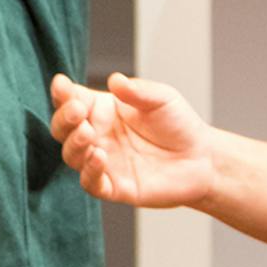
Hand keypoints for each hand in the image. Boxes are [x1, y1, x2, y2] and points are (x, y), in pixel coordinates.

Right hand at [49, 70, 216, 208]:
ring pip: (72, 155)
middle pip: (63, 129)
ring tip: (88, 134)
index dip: (62, 93)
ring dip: (74, 144)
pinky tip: (99, 157)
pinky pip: (91, 183)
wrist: (204, 159)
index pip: (72, 100)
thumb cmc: (180, 125)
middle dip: (63, 119)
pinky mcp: (114, 187)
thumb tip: (114, 79)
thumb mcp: (162, 98)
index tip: (62, 85)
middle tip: (77, 112)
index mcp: (103, 110)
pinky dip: (89, 171)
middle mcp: (98, 136)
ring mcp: (104, 162)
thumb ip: (137, 90)